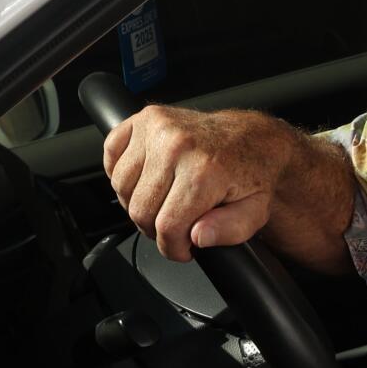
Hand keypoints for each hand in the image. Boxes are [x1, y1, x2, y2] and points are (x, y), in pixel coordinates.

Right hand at [102, 105, 300, 261]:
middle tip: (176, 225)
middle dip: (156, 228)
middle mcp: (177, 145)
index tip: (182, 249)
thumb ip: (229, 230)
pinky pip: (112, 155)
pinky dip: (122, 174)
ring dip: (138, 202)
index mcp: (205, 170)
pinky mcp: (144, 118)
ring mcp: (157, 128)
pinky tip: (146, 181)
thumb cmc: (251, 174)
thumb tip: (197, 236)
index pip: (167, 227)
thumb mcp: (254, 212)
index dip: (172, 248)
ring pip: (121, 187)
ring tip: (163, 203)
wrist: (251, 138)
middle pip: (140, 210)